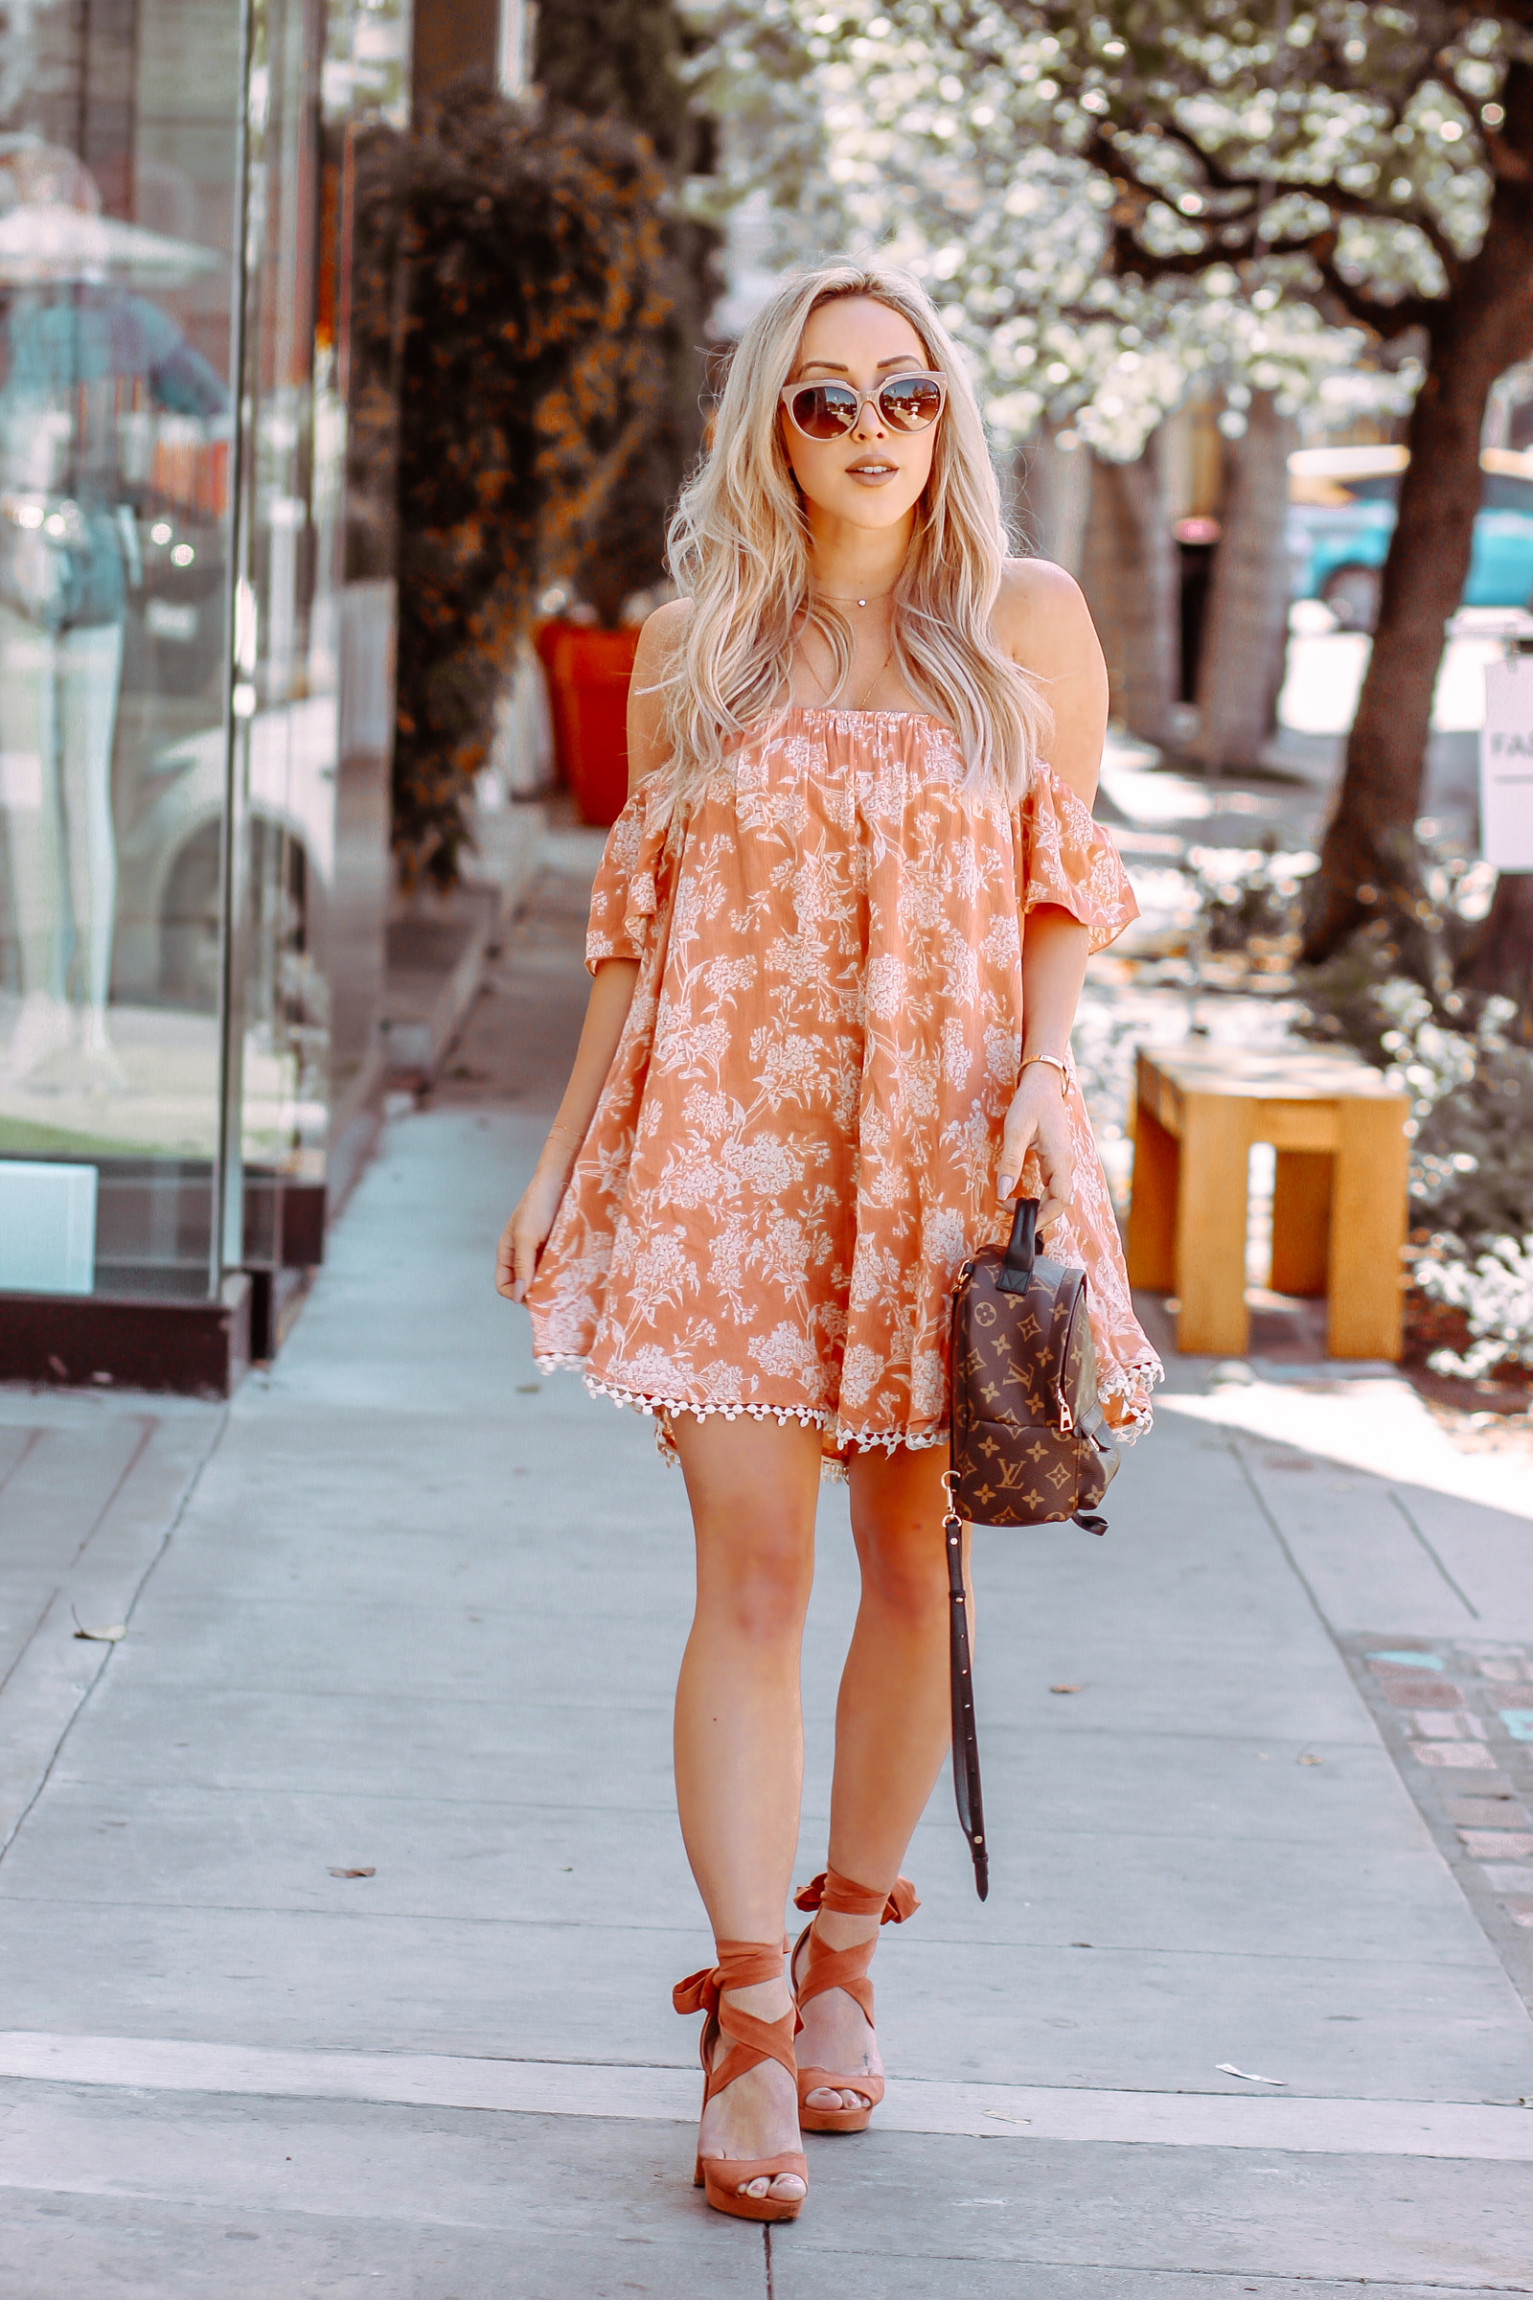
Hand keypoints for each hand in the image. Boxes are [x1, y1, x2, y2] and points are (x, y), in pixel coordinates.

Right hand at [496, 1153, 571, 1303]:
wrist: (561, 1181)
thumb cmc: (538, 1206)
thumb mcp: (526, 1237)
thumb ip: (522, 1266)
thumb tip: (518, 1296)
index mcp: (508, 1253)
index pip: (504, 1285)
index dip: (517, 1294)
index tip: (536, 1296)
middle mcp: (522, 1255)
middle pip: (524, 1285)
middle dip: (537, 1292)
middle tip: (555, 1294)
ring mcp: (540, 1252)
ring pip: (542, 1278)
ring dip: (552, 1284)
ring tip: (566, 1286)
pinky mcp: (556, 1248)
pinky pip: (557, 1268)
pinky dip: (563, 1274)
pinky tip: (573, 1274)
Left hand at [997, 1065, 1074, 1230]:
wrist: (1043, 1084)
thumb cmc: (1030, 1103)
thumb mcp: (1015, 1131)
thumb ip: (1009, 1162)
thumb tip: (1002, 1192)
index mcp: (1060, 1158)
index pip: (1060, 1201)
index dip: (1043, 1217)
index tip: (1022, 1222)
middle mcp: (1067, 1163)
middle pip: (1058, 1202)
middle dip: (1036, 1213)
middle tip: (1007, 1210)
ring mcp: (1064, 1162)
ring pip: (1055, 1195)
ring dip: (1036, 1205)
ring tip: (1009, 1204)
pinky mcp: (1057, 1160)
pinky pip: (1052, 1186)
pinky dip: (1038, 1196)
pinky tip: (1020, 1196)